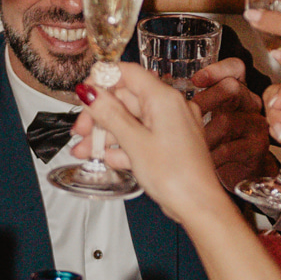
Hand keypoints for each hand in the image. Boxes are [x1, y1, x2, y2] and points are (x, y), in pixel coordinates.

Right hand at [65, 60, 230, 229]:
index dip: (102, 81)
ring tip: (85, 152)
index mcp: (164, 99)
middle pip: (126, 100)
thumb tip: (89, 92)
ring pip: (131, 121)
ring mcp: (172, 126)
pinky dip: (124, 146)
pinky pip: (142, 137)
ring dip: (106, 135)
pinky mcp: (171, 143)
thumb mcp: (134, 142)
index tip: (84, 96)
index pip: (127, 73)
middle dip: (99, 116)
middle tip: (81, 132)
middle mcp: (170, 107)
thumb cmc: (176, 175)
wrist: (199, 206)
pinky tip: (108, 160)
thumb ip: (109, 114)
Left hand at [191, 53, 271, 192]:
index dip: (217, 69)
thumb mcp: (206, 118)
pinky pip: (228, 148)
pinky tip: (200, 161)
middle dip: (205, 99)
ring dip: (202, 134)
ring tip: (187, 144)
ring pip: (226, 121)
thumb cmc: (220, 142)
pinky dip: (209, 156)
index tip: (195, 80)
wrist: (243, 173)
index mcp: (237, 92)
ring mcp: (256, 125)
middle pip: (233, 88)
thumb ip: (187, 102)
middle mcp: (249, 104)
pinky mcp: (257, 147)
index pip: (235, 68)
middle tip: (187, 113)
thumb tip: (154, 88)